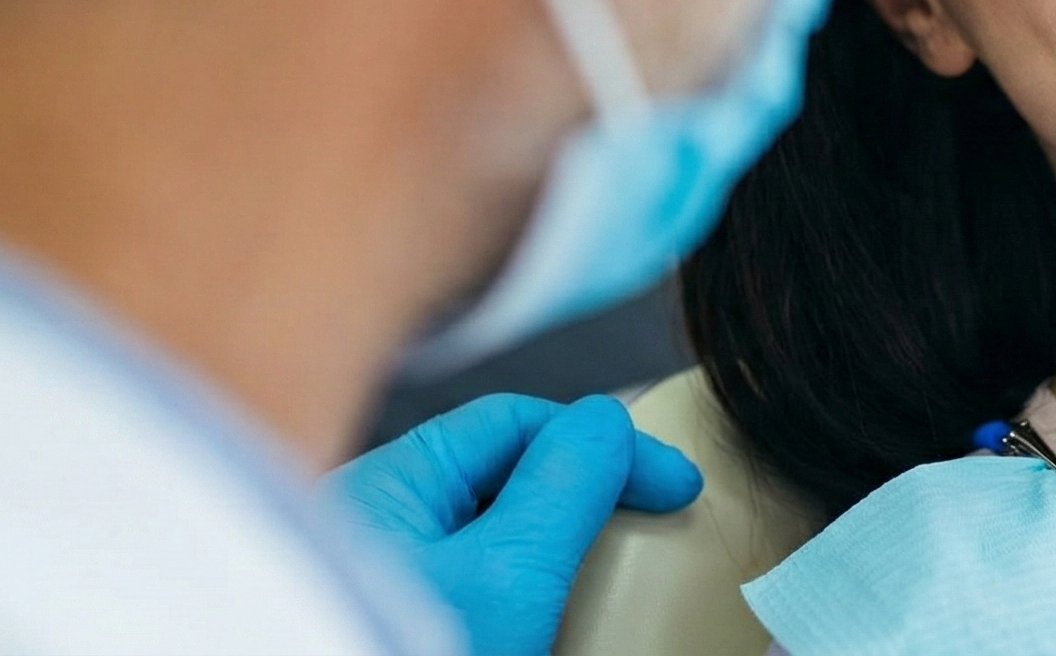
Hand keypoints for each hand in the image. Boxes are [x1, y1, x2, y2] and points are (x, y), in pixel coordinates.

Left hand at [328, 392, 701, 655]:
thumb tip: (605, 421)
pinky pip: (486, 599)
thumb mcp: (509, 572)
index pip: (517, 423)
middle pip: (508, 482)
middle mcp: (379, 529)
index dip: (605, 443)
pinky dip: (536, 607)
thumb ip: (564, 481)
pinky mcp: (411, 635)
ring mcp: (392, 591)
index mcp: (387, 487)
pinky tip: (564, 631)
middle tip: (652, 536)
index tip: (677, 489)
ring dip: (565, 561)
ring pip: (500, 546)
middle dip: (587, 503)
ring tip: (613, 591)